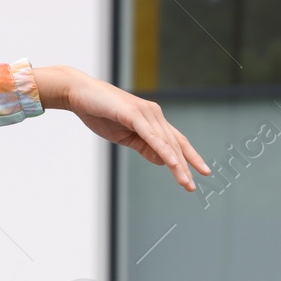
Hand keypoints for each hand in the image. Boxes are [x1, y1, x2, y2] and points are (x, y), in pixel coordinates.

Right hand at [32, 64, 210, 191]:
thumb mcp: (124, 136)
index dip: (189, 157)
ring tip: (185, 182)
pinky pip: (152, 136)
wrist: (80, 94)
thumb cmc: (100, 113)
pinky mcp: (134, 114)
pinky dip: (163, 150)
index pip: (175, 141)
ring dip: (177, 164)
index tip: (200, 173)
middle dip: (186, 166)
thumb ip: (145, 147)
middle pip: (175, 144)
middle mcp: (154, 114)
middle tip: (192, 186)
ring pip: (166, 143)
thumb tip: (163, 161)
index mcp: (152, 120)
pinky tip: (172, 163)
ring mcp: (146, 113)